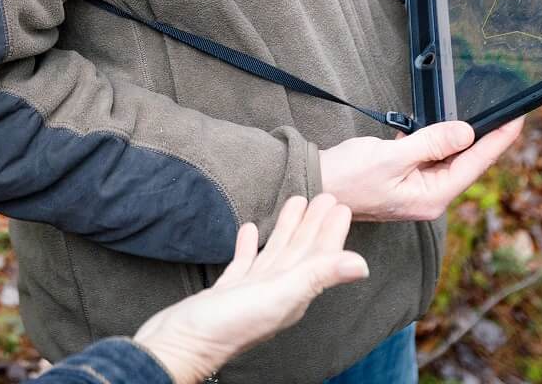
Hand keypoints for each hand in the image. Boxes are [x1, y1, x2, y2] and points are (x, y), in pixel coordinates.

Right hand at [131, 194, 367, 383]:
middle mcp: (276, 294)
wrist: (179, 343)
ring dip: (286, 229)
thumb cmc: (227, 325)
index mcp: (292, 294)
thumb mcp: (276, 295)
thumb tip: (362, 265)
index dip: (330, 233)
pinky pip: (244, 262)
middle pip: (300, 252)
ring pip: (275, 254)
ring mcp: (250, 293)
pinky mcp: (226, 292)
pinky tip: (249, 229)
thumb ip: (317, 276)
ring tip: (294, 203)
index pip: (319, 257)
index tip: (340, 207)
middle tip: (324, 197)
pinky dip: (250, 245)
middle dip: (313, 225)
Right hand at [318, 118, 523, 220]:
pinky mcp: (404, 180)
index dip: (498, 140)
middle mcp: (428, 197)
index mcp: (431, 197)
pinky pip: (428, 158)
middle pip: (465, 163)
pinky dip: (433, 140)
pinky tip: (435, 126)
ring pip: (447, 159)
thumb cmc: (347, 177)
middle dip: (483, 138)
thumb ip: (431, 143)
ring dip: (456, 138)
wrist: (314, 184)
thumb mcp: (392, 156)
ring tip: (477, 116)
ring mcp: (416, 190)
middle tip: (503, 112)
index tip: (517, 120)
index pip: (474, 164)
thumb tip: (466, 132)